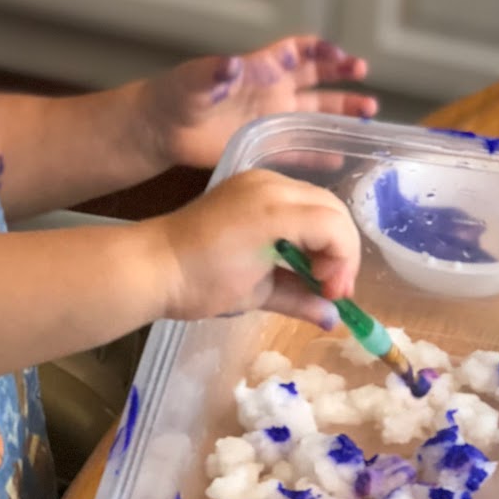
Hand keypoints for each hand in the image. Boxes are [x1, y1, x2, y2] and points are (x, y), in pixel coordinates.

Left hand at [141, 36, 375, 171]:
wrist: (163, 129)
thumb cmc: (177, 95)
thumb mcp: (195, 79)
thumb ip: (215, 72)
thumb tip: (232, 64)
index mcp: (260, 69)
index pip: (297, 52)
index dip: (319, 50)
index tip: (339, 55)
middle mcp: (273, 91)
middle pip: (317, 79)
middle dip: (342, 76)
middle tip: (363, 75)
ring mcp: (272, 118)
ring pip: (316, 112)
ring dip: (341, 111)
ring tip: (368, 115)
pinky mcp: (266, 144)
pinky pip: (300, 148)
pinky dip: (319, 153)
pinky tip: (339, 158)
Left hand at [148, 169, 360, 323]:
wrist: (154, 265)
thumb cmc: (201, 284)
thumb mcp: (255, 295)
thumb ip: (299, 300)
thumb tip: (333, 318)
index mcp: (274, 211)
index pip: (334, 227)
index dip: (343, 263)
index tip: (332, 296)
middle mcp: (271, 185)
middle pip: (332, 209)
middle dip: (340, 250)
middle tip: (329, 288)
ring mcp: (259, 180)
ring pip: (317, 200)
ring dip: (325, 236)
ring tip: (314, 272)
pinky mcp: (249, 184)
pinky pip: (294, 197)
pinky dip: (305, 223)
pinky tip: (295, 252)